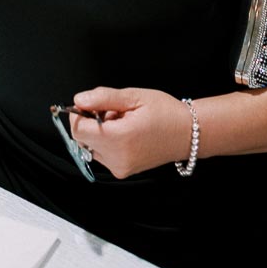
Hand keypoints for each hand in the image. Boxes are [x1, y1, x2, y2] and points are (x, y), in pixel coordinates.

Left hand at [68, 86, 194, 178]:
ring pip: (91, 146)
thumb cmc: (165, 113)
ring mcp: (120, 168)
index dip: (79, 113)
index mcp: (119, 139)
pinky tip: (125, 133)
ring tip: (122, 122)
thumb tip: (79, 100)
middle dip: (91, 121)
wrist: (189, 134)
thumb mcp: (134, 96)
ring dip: (99, 132)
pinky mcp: (123, 171)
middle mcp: (117, 158)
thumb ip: (103, 98)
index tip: (92, 104)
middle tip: (114, 111)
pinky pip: (102, 154)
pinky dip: (107, 142)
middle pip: (82, 138)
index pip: (77, 129)